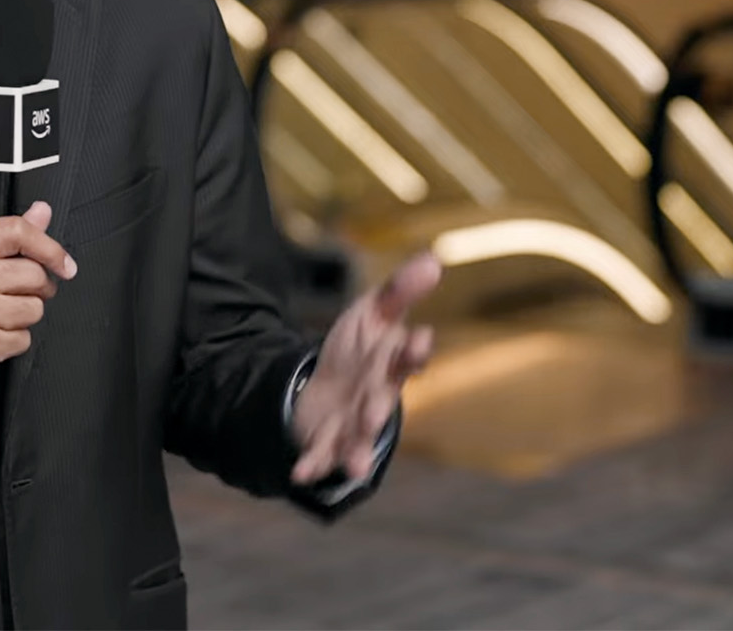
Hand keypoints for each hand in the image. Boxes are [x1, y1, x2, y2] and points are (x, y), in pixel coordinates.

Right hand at [0, 201, 77, 399]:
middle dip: (33, 288)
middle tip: (10, 295)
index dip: (50, 247)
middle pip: (33, 274)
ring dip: (20, 317)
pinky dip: (10, 342)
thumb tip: (39, 212)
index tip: (63, 263)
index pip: (17, 232)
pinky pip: (22, 339)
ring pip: (33, 309)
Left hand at [290, 252, 441, 483]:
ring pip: (357, 439)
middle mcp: (375, 397)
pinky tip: (300, 474)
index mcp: (389, 363)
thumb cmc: (358, 350)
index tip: (419, 340)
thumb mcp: (374, 313)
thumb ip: (399, 291)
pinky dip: (311, 465)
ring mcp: (352, 424)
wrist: (328, 389)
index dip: (413, 350)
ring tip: (355, 466)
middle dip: (379, 408)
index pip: (406, 356)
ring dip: (356, 452)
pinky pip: (319, 456)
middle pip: (380, 402)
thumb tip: (433, 259)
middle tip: (377, 413)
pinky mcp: (327, 442)